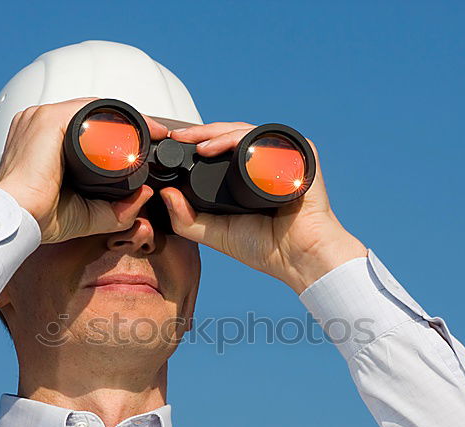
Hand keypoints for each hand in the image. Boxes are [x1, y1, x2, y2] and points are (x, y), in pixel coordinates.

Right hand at [0, 98, 169, 243]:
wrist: (18, 220)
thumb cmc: (39, 217)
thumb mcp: (88, 214)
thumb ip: (117, 209)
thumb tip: (144, 195)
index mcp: (44, 141)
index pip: (87, 127)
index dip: (118, 132)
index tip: (146, 142)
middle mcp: (40, 124)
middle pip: (93, 114)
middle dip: (127, 123)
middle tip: (154, 135)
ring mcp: (41, 118)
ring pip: (93, 108)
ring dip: (125, 117)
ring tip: (151, 130)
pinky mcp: (47, 119)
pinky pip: (88, 108)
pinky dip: (116, 116)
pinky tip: (137, 127)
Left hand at [161, 123, 367, 293]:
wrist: (298, 256)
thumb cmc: (265, 248)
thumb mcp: (215, 232)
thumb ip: (187, 219)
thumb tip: (164, 194)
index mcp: (250, 174)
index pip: (222, 148)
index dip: (198, 143)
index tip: (173, 145)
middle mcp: (268, 161)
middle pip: (232, 135)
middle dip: (202, 132)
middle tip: (178, 136)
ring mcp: (284, 155)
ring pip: (246, 132)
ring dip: (218, 133)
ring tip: (196, 144)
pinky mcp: (300, 152)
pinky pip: (265, 138)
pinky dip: (240, 138)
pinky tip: (221, 147)